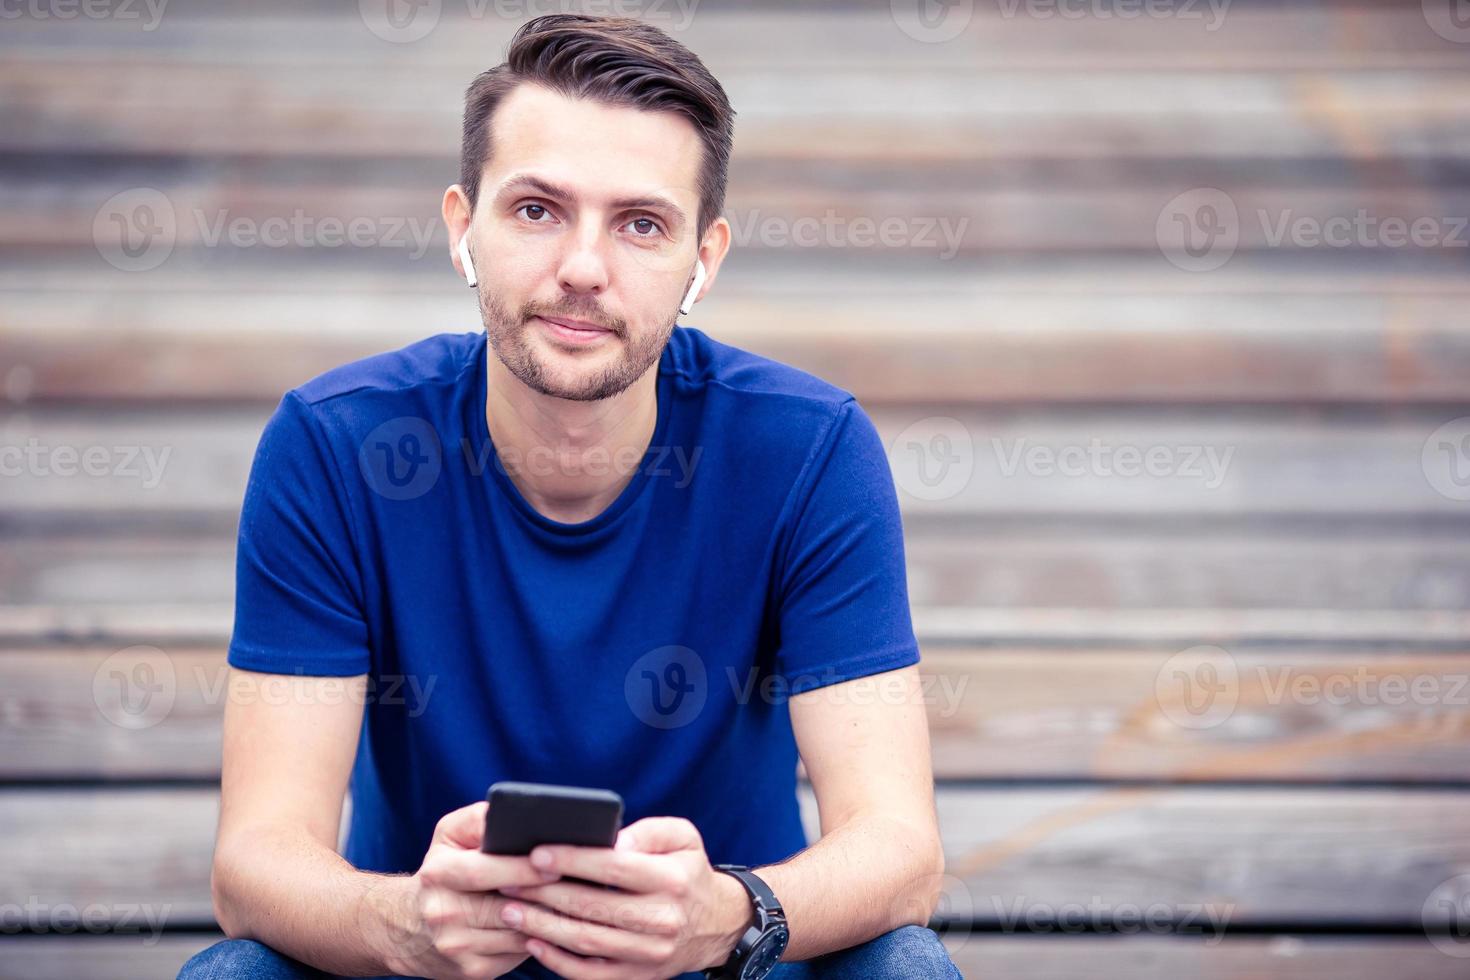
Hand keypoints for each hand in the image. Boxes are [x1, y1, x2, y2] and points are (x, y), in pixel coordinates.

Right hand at [371, 800, 563, 979]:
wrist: (408, 928)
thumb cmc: (443, 870)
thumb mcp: (450, 835)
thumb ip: (480, 819)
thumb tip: (515, 814)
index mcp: (439, 873)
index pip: (485, 871)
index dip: (524, 870)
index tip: (557, 865)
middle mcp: (444, 913)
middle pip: (508, 907)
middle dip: (547, 897)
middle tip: (581, 886)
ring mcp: (457, 946)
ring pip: (519, 934)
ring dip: (550, 921)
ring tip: (576, 905)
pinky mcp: (472, 971)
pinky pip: (518, 955)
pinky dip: (539, 940)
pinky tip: (555, 926)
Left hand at [495, 816, 752, 978]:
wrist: (715, 924)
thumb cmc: (687, 872)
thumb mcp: (683, 838)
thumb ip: (648, 831)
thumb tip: (612, 839)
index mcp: (672, 879)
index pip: (614, 867)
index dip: (572, 859)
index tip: (536, 853)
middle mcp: (662, 919)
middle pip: (592, 906)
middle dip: (545, 892)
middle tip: (508, 880)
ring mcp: (649, 954)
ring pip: (585, 941)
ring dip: (542, 925)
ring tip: (510, 909)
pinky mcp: (637, 977)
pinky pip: (589, 974)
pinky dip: (556, 960)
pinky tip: (532, 941)